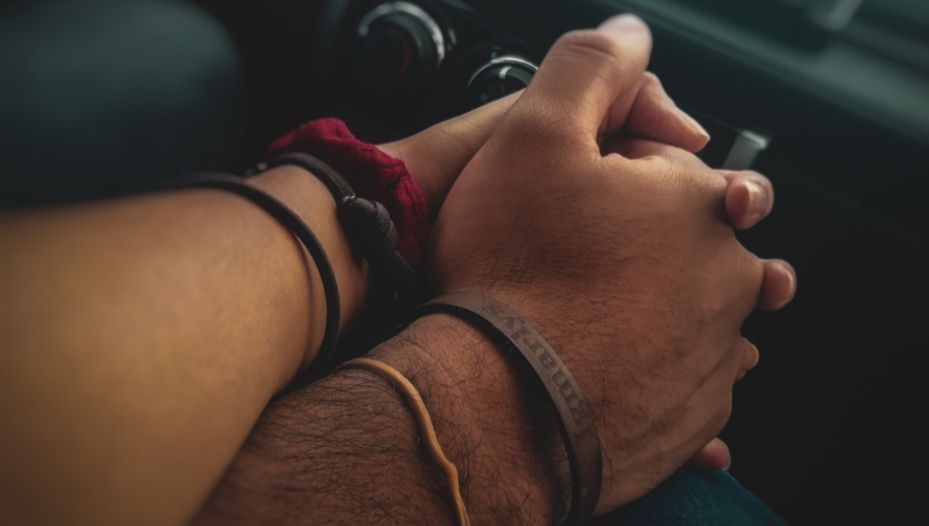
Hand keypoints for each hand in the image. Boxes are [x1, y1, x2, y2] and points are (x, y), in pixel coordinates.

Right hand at [428, 14, 794, 513]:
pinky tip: (609, 367)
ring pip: (697, 312)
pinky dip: (655, 369)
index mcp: (701, 202)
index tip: (575, 201)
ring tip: (594, 315)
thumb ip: (589, 70)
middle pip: (691, 242)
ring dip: (660, 308)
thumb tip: (630, 33)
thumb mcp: (534, 134)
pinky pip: (686, 379)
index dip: (615, 176)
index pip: (671, 168)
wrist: (500, 404)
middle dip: (647, 243)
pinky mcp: (696, 416)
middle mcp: (729, 279)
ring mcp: (718, 354)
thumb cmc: (511, 269)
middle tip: (581, 262)